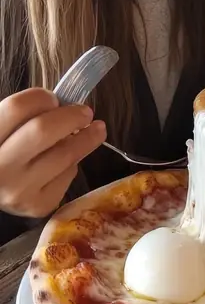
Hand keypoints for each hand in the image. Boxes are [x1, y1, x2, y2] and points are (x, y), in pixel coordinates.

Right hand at [0, 88, 105, 217]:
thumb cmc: (4, 153)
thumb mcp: (4, 129)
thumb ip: (25, 115)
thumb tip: (64, 105)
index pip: (17, 108)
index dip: (42, 97)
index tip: (55, 99)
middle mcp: (0, 168)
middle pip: (43, 131)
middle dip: (72, 116)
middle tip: (86, 112)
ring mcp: (19, 190)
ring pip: (65, 155)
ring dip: (86, 139)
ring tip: (95, 130)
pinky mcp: (38, 206)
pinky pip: (68, 175)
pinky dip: (72, 163)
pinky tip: (66, 161)